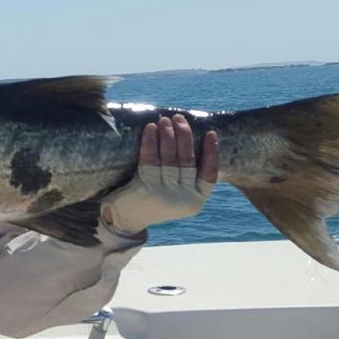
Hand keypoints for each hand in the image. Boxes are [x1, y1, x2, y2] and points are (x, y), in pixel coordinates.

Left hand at [100, 114, 219, 235]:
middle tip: (179, 118)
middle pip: (188, 161)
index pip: (210, 175)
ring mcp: (166, 195)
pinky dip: (150, 142)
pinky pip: (150, 160)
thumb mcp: (175, 194)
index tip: (211, 133)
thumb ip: (185, 177)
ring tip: (164, 120)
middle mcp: (184, 199)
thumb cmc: (152, 200)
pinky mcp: (147, 189)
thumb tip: (187, 139)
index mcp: (196, 201)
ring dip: (168, 135)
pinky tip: (150, 129)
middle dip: (184, 136)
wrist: (126, 220)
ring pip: (170, 158)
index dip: (212, 153)